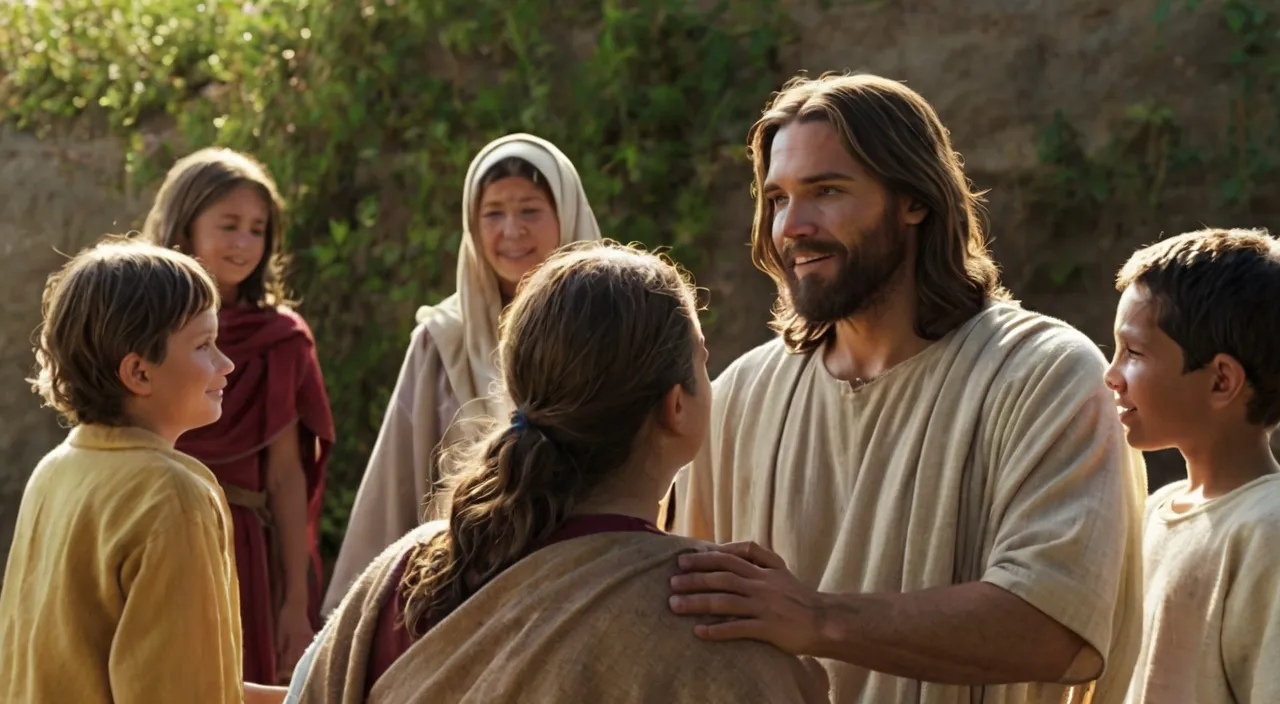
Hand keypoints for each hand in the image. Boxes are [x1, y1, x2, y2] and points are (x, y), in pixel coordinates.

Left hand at [274, 598, 313, 683]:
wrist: (297, 604)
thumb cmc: (286, 617)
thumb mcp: (280, 631)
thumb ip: (281, 645)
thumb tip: (280, 657)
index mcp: (295, 641)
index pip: (290, 660)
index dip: (284, 669)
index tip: (278, 676)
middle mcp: (304, 641)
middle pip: (298, 659)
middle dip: (291, 668)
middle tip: (284, 676)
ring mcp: (309, 638)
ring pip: (304, 654)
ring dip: (298, 662)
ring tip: (291, 669)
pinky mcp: (311, 635)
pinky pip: (308, 648)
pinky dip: (304, 654)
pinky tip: (301, 657)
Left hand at [668, 541, 825, 654]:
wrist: (823, 619)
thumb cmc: (797, 595)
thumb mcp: (779, 567)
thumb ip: (757, 554)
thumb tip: (728, 547)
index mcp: (762, 571)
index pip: (728, 559)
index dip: (704, 558)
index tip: (682, 561)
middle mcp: (760, 585)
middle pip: (722, 578)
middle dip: (694, 579)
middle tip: (672, 583)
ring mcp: (763, 607)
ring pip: (725, 602)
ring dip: (697, 603)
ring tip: (675, 605)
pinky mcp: (768, 628)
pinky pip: (738, 628)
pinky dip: (717, 630)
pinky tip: (699, 632)